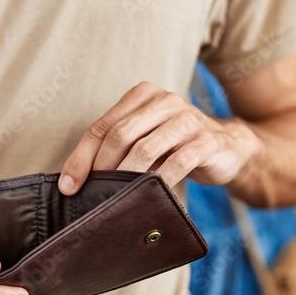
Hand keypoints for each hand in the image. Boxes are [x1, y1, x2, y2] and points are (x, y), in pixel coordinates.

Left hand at [60, 82, 260, 193]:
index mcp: (142, 95)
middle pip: (120, 135)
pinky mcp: (207, 141)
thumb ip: (118, 148)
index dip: (80, 158)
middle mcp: (165, 101)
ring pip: (145, 148)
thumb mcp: (145, 139)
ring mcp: (187, 119)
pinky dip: (159, 182)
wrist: (227, 148)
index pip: (102, 127)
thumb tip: (75, 181)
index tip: (67, 186)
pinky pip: (177, 163)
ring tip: (115, 198)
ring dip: (126, 177)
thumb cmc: (175, 146)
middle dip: (100, 168)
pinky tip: (149, 197)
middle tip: (92, 194)